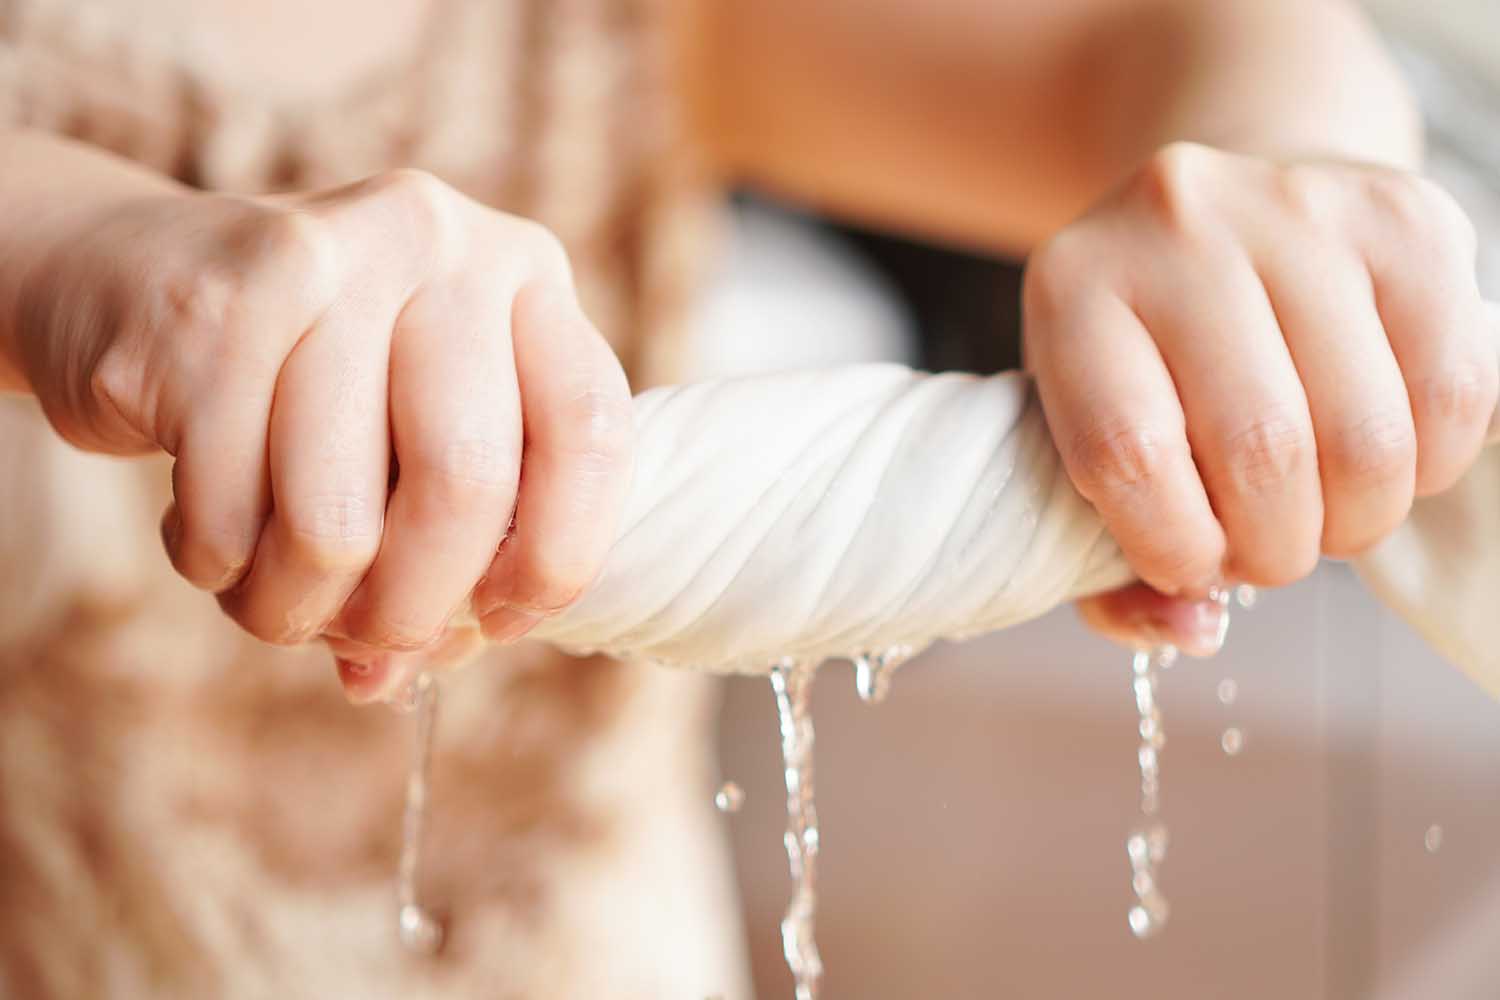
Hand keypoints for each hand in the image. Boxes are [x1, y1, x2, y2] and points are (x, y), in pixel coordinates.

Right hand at [17, 170, 632, 698]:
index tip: (499, 618)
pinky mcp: (209, 304)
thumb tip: (402, 678)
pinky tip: (208, 535)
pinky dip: (216, 564)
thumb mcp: (413, 433)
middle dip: (413, 608)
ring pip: (336, 520)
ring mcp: (324, 256)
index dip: (557, 557)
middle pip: (465, 483)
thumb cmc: (311, 386)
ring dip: (296, 607)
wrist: (131, 279)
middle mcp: (438, 240)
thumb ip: (448, 546)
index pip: (590, 431)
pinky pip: (227, 510)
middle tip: (371, 642)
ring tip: (273, 600)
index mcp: (524, 272)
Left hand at [1023, 143, 1496, 653]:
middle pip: (1261, 450)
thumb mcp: (1084, 443)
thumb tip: (1194, 631)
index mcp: (1073, 290)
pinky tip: (1383, 458)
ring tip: (1323, 510)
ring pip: (1365, 435)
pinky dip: (1428, 464)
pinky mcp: (1405, 218)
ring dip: (1356, 518)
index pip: (1129, 455)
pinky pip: (1452, 389)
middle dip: (1277, 548)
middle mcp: (1176, 225)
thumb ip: (1106, 564)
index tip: (1193, 566)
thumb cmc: (1145, 363)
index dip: (1175, 547)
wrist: (1221, 227)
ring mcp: (1297, 208)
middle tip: (1270, 548)